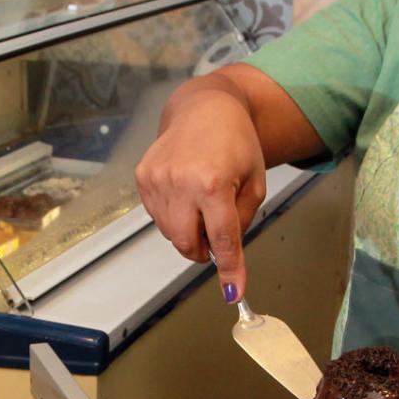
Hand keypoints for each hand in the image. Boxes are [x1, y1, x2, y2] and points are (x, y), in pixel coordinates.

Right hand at [134, 83, 267, 299]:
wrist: (204, 108)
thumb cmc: (235, 141)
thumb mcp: (255, 182)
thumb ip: (242, 221)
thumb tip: (228, 257)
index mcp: (213, 182)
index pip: (222, 240)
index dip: (229, 269)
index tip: (232, 291)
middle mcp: (180, 182)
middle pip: (189, 244)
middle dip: (205, 249)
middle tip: (217, 233)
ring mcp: (157, 180)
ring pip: (172, 234)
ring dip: (189, 230)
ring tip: (202, 201)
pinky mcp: (143, 178)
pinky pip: (158, 217)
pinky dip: (174, 215)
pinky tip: (185, 192)